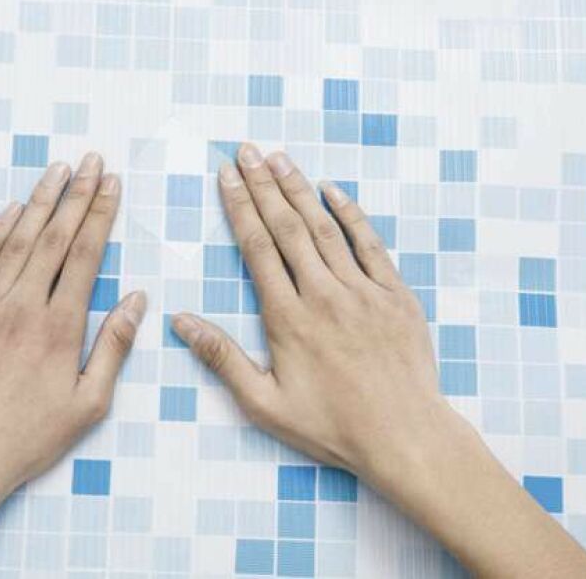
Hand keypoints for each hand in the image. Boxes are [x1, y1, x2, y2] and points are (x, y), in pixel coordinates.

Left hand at [0, 154, 146, 577]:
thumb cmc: (25, 439)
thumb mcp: (87, 405)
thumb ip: (114, 347)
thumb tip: (137, 300)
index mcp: (58, 327)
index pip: (85, 254)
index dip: (101, 214)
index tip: (111, 184)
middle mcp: (20, 306)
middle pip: (53, 236)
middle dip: (75, 194)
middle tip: (90, 161)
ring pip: (16, 240)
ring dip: (38, 201)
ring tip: (56, 171)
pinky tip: (12, 212)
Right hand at [172, 143, 442, 481]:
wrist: (405, 435)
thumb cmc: (332, 426)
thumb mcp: (265, 403)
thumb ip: (222, 359)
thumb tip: (180, 322)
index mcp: (289, 318)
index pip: (257, 247)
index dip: (239, 207)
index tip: (225, 176)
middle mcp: (324, 294)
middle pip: (287, 226)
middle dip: (262, 185)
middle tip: (245, 150)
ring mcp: (362, 291)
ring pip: (324, 228)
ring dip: (299, 189)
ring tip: (278, 158)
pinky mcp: (394, 295)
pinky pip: (369, 244)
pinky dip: (350, 214)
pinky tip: (332, 191)